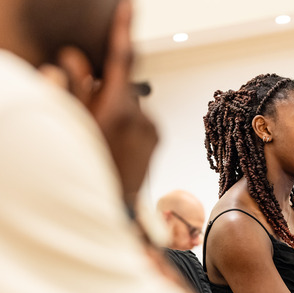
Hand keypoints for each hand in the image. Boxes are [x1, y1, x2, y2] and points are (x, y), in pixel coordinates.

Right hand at [53, 0, 156, 207]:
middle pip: (120, 83)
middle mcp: (140, 115)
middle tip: (89, 110)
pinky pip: (140, 117)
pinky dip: (127, 119)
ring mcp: (152, 127)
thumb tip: (70, 60)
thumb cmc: (87, 168)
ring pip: (129, 101)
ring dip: (115, 106)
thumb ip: (71, 91)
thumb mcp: (73, 128)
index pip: (121, 59)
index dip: (123, 29)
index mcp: (117, 109)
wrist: (116, 207)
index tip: (128, 6)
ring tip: (103, 135)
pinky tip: (116, 141)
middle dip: (104, 87)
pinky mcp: (158, 137)